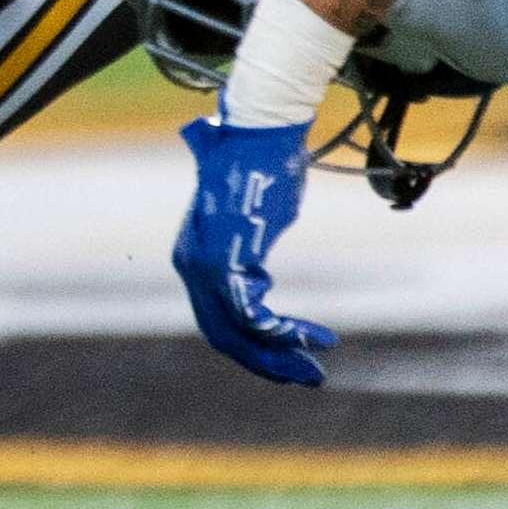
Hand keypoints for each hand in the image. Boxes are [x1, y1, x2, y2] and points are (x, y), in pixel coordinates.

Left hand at [170, 116, 334, 386]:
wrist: (260, 130)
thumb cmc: (260, 162)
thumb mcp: (250, 214)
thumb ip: (246, 252)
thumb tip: (256, 277)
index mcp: (192, 257)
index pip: (215, 319)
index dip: (252, 345)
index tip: (292, 354)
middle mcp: (191, 266)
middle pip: (224, 335)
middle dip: (267, 363)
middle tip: (307, 378)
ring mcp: (206, 265)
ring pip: (239, 334)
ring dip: (280, 355)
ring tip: (316, 367)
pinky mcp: (227, 260)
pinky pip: (253, 316)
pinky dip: (285, 332)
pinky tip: (315, 338)